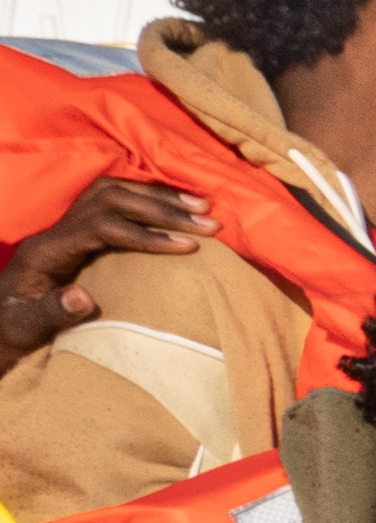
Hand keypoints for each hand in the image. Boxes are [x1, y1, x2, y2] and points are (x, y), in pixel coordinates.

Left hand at [1, 177, 212, 370]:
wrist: (0, 322)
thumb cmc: (14, 330)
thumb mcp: (25, 328)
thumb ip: (52, 313)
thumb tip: (82, 298)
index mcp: (47, 251)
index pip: (101, 226)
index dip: (145, 234)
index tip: (188, 247)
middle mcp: (57, 231)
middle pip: (111, 200)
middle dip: (162, 209)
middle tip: (209, 223)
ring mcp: (67, 227)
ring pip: (114, 193)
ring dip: (159, 197)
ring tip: (203, 209)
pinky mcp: (77, 232)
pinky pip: (114, 202)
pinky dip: (149, 200)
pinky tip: (178, 209)